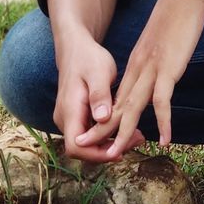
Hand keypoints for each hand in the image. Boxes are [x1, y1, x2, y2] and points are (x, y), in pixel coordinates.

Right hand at [52, 35, 143, 162]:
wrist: (76, 49)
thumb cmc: (88, 58)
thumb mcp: (98, 71)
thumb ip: (99, 95)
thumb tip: (102, 118)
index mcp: (69, 110)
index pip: (76, 146)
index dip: (96, 154)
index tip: (120, 151)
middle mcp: (65, 118)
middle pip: (84, 149)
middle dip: (109, 150)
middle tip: (138, 140)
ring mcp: (70, 119)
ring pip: (88, 143)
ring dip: (111, 143)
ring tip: (138, 135)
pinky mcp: (77, 117)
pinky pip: (90, 133)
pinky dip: (108, 135)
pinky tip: (127, 127)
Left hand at [95, 0, 203, 158]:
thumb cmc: (174, 20)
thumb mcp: (158, 48)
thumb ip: (152, 66)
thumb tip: (150, 84)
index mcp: (135, 67)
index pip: (117, 101)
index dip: (108, 122)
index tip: (103, 140)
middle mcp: (138, 72)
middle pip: (118, 108)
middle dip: (105, 133)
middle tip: (97, 155)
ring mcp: (151, 71)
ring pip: (133, 108)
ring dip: (124, 133)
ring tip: (118, 154)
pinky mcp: (167, 68)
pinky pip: (162, 101)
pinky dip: (164, 122)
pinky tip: (166, 140)